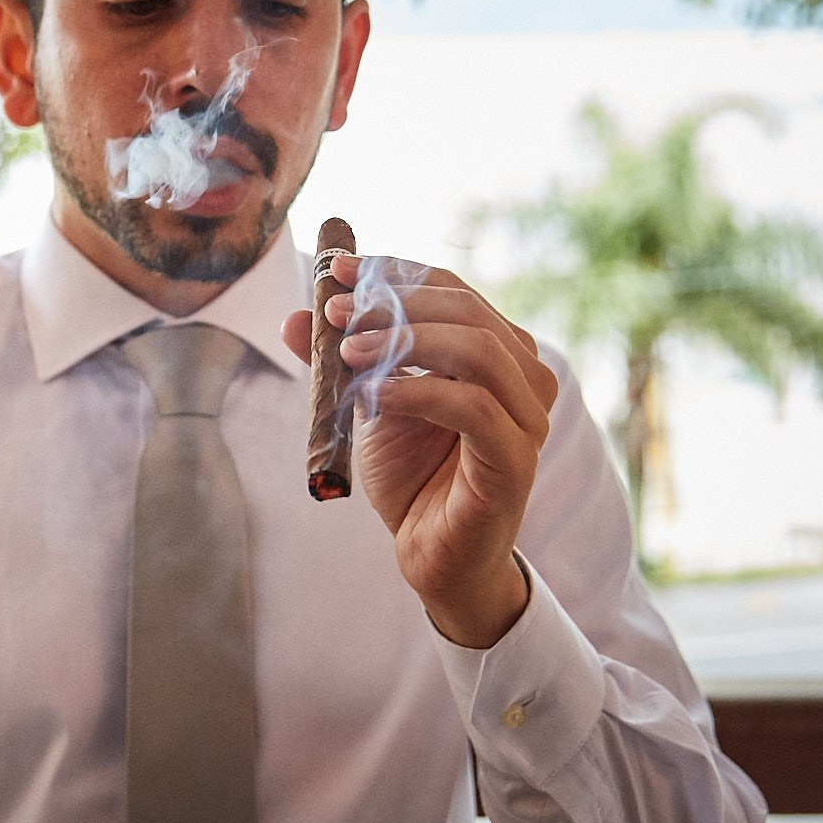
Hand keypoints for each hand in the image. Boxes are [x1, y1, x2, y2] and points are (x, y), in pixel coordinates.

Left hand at [282, 255, 557, 646]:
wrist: (430, 552)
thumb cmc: (410, 476)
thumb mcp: (367, 404)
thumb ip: (340, 361)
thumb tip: (295, 317)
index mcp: (495, 352)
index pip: (452, 288)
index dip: (394, 272)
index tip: (337, 269)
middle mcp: (523, 377)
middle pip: (468, 310)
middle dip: (396, 301)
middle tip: (337, 312)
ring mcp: (526, 418)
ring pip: (478, 350)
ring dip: (406, 341)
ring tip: (348, 353)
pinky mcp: (516, 459)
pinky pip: (473, 408)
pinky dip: (418, 391)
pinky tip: (373, 394)